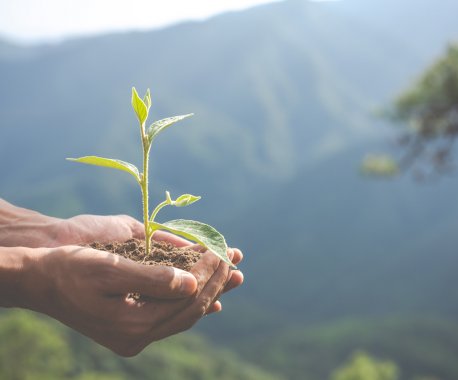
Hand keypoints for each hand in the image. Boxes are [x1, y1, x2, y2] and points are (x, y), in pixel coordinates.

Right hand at [25, 245, 238, 355]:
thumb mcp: (109, 269)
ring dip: (209, 292)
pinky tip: (209, 298)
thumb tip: (192, 283)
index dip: (209, 273)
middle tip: (235, 258)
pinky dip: (191, 303)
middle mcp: (138, 336)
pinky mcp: (131, 329)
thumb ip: (152, 278)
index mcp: (133, 324)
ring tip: (232, 273)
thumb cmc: (70, 269)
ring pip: (184, 315)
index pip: (187, 298)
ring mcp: (134, 336)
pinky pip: (171, 318)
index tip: (222, 250)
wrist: (40, 282)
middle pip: (191, 309)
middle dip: (216, 282)